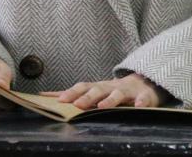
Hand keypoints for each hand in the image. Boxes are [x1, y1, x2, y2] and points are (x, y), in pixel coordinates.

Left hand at [40, 73, 166, 108]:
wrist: (145, 83)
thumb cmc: (114, 90)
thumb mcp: (95, 90)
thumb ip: (74, 93)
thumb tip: (46, 96)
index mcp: (99, 87)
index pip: (83, 87)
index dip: (71, 93)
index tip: (59, 100)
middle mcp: (111, 87)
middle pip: (98, 89)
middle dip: (87, 97)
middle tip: (77, 104)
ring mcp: (128, 91)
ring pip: (119, 94)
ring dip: (110, 100)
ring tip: (102, 107)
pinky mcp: (144, 96)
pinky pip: (143, 99)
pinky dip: (141, 102)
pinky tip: (138, 106)